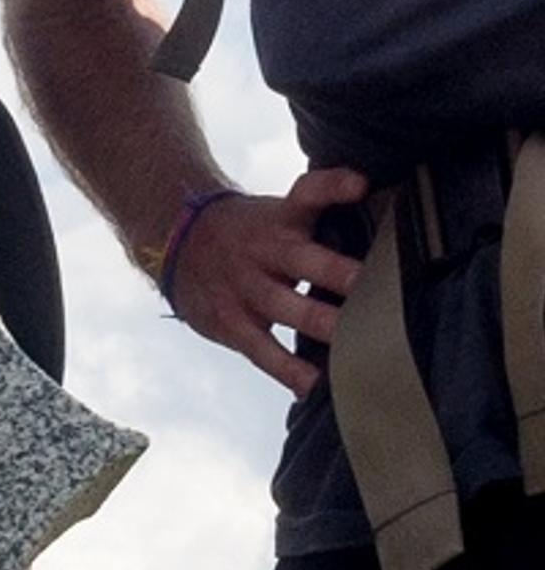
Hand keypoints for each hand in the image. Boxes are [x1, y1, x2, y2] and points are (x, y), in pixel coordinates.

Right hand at [163, 167, 368, 393]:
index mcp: (281, 218)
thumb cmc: (249, 234)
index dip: (333, 185)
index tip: (361, 184)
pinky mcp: (230, 320)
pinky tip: (311, 385)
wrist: (176, 242)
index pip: (307, 192)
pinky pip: (260, 348)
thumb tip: (392, 227)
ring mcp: (245, 286)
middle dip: (334, 271)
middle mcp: (264, 249)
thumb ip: (324, 220)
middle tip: (367, 284)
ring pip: (283, 306)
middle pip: (300, 257)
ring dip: (317, 323)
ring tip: (351, 344)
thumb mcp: (278, 214)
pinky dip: (286, 369)